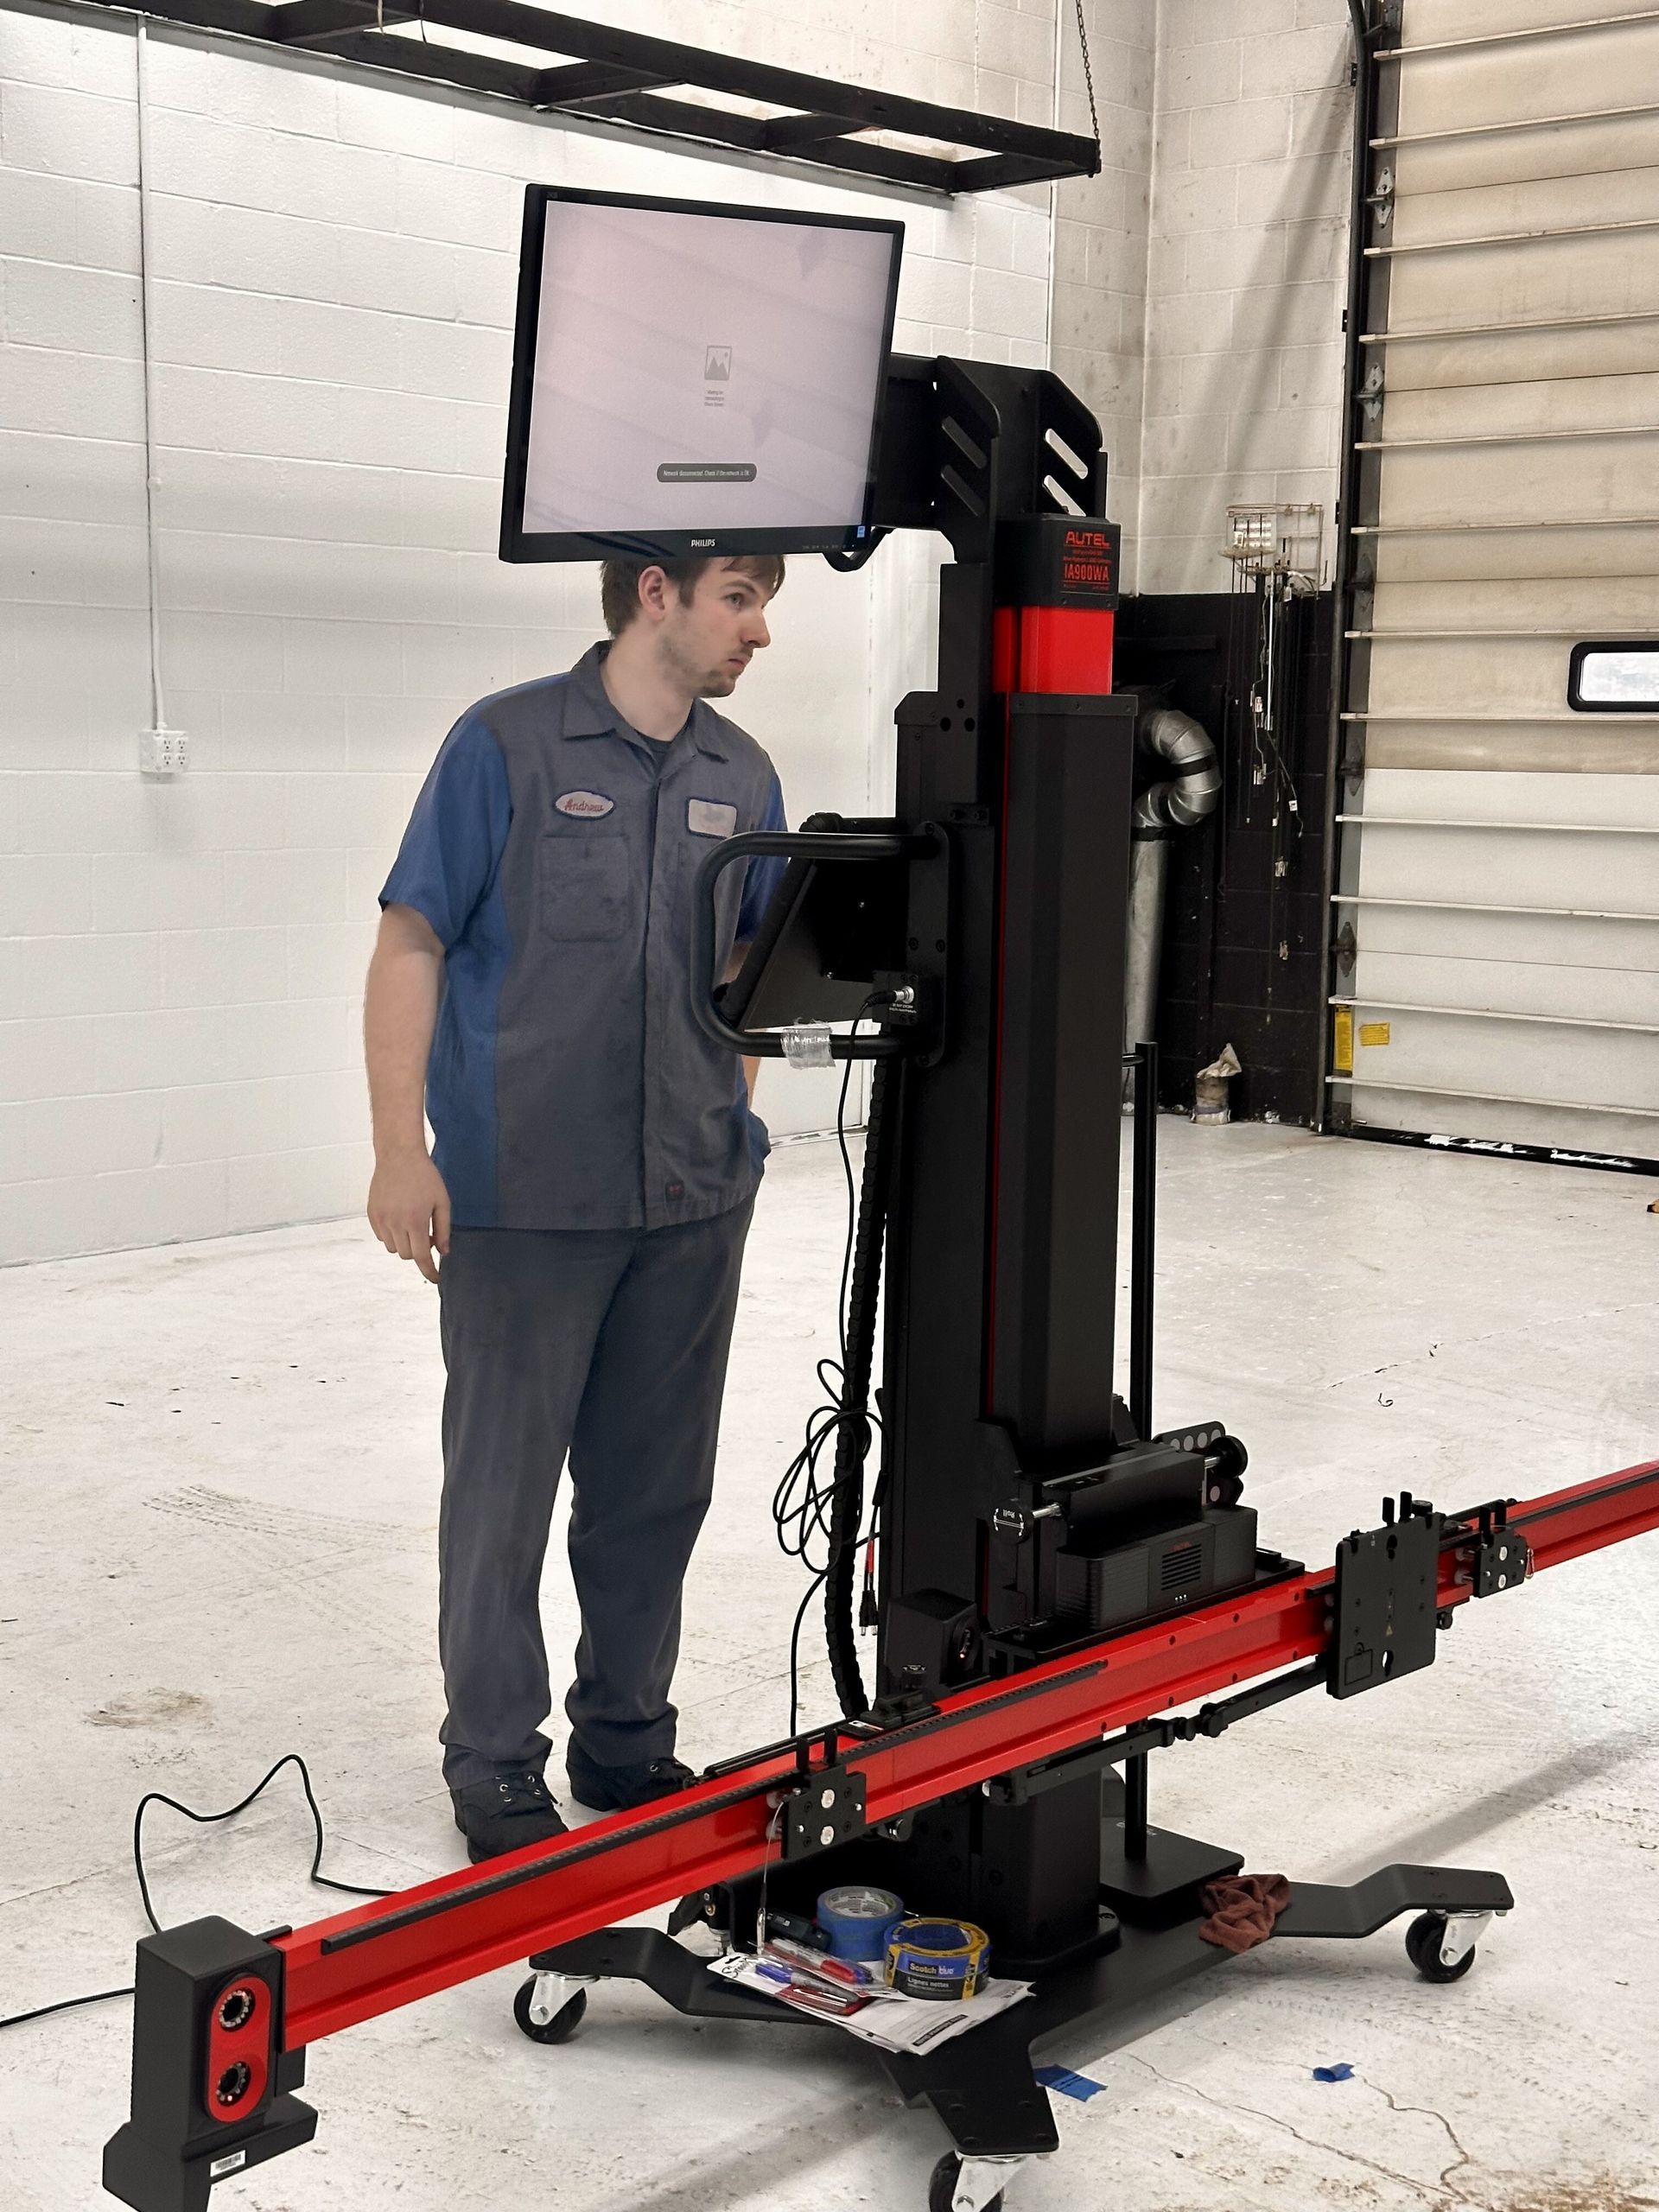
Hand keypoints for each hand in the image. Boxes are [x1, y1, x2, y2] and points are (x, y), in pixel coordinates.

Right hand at [367, 1149, 451, 1283]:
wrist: (399, 1155)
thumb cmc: (425, 1176)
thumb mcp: (442, 1202)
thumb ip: (444, 1230)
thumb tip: (443, 1252)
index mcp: (415, 1221)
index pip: (421, 1257)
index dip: (430, 1271)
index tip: (436, 1278)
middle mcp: (395, 1223)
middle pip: (407, 1255)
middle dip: (418, 1251)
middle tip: (427, 1233)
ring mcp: (381, 1219)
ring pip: (393, 1248)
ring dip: (404, 1243)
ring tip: (412, 1223)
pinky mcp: (372, 1214)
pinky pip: (382, 1236)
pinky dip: (392, 1234)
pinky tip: (400, 1217)